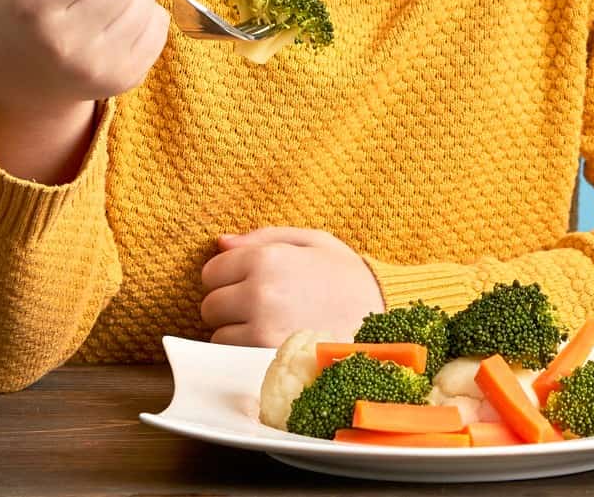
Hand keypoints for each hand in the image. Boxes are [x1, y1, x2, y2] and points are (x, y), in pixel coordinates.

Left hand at [198, 227, 384, 346]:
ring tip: (270, 323)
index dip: (227, 276)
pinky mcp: (269, 357)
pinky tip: (273, 340)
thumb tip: (220, 243)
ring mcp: (262, 328)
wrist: (383, 315)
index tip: (248, 282)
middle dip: (228, 305)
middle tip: (260, 304)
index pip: (212, 270)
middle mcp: (259, 292)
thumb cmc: (347, 275)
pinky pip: (235, 355)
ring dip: (236, 331)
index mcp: (267, 257)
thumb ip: (262, 237)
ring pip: (218, 334)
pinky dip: (247, 351)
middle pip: (210, 305)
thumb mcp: (312, 240)